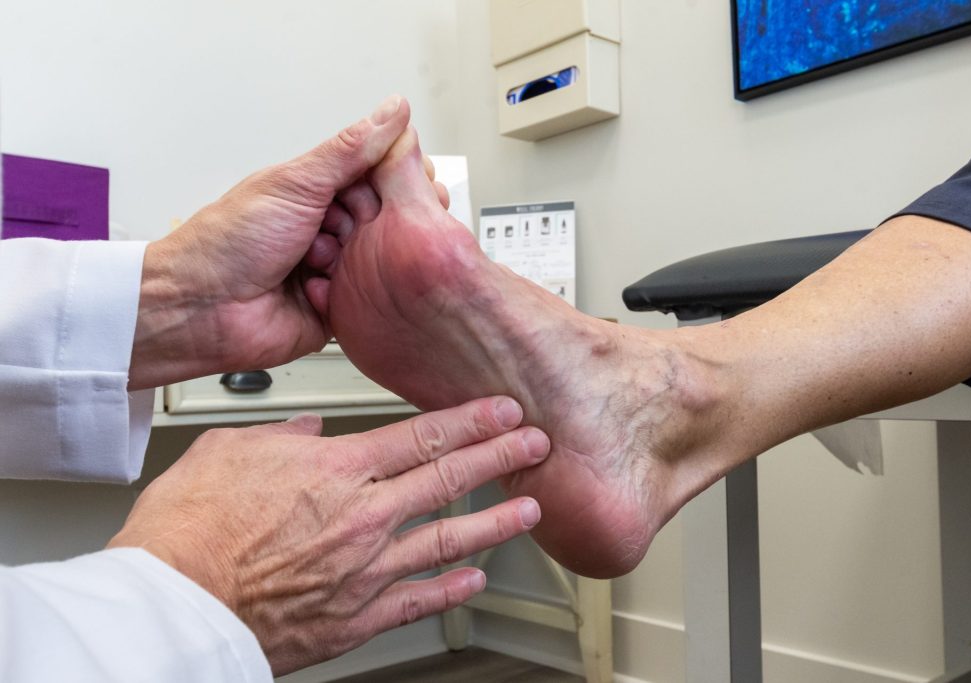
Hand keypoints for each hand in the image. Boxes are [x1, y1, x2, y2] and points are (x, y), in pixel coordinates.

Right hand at [107, 396, 548, 675]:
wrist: (172, 605)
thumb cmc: (189, 530)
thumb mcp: (228, 451)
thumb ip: (278, 436)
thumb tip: (305, 432)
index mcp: (335, 470)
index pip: (422, 436)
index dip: (472, 421)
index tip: (504, 412)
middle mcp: (362, 517)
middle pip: (448, 479)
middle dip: (500, 458)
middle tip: (535, 445)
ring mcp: (364, 570)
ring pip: (447, 539)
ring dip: (495, 523)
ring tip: (529, 510)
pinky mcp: (355, 617)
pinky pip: (418, 600)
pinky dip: (451, 588)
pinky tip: (474, 578)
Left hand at [129, 95, 420, 388]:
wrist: (201, 310)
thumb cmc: (228, 243)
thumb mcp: (296, 183)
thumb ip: (351, 149)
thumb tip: (393, 110)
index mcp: (319, 190)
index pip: (380, 174)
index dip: (396, 176)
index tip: (400, 179)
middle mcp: (331, 227)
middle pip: (389, 216)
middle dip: (373, 219)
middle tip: (342, 223)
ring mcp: (336, 268)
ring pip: (384, 258)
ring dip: (358, 256)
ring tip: (318, 258)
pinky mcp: (339, 307)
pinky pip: (370, 297)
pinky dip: (351, 292)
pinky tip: (322, 288)